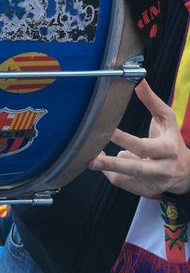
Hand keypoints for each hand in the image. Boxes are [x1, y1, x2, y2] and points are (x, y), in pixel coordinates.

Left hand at [88, 79, 189, 197]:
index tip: (107, 130)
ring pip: (127, 178)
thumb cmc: (171, 140)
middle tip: (92, 159)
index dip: (123, 139)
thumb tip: (139, 81)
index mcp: (168, 149)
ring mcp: (155, 183)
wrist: (186, 171)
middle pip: (136, 168)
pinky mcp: (147, 191)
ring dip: (108, 169)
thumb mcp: (166, 119)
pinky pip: (124, 184)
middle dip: (113, 164)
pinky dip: (112, 174)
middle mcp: (163, 168)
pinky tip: (105, 165)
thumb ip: (152, 101)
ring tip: (93, 160)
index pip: (143, 146)